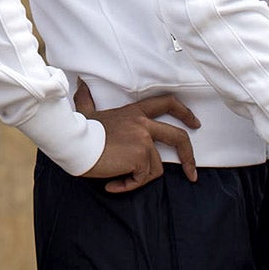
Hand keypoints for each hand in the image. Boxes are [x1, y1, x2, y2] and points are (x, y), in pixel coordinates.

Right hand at [74, 80, 199, 191]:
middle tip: (192, 173)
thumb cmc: (79, 130)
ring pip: (155, 167)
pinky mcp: (140, 157)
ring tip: (117, 178)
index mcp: (134, 113)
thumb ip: (87, 99)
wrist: (74, 143)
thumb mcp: (87, 112)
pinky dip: (128, 185)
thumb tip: (80, 84)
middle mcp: (143, 124)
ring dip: (138, 177)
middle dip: (189, 157)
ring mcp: (143, 140)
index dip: (184, 112)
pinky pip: (141, 178)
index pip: (166, 104)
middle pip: (178, 137)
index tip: (194, 123)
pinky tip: (113, 184)